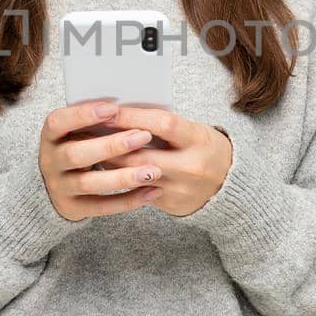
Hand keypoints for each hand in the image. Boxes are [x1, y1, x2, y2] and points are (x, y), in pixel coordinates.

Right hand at [38, 99, 166, 221]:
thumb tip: (132, 108)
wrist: (58, 185)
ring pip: (89, 183)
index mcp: (50, 136)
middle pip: (75, 154)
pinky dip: (128, 200)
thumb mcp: (77, 131)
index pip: (58, 122)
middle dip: (111, 145)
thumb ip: (95, 122)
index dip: (83, 115)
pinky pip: (102, 207)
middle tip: (143, 136)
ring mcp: (59, 187)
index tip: (113, 108)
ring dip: (123, 177)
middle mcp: (50, 162)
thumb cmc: (78, 146)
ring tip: (153, 171)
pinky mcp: (73, 208)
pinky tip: (151, 191)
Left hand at [91, 105, 232, 217]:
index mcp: (198, 140)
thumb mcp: (194, 130)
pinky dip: (120, 178)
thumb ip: (164, 125)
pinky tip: (104, 170)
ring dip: (109, 163)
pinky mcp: (170, 204)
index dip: (133, 117)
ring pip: (134, 176)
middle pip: (141, 155)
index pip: (161, 125)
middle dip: (110, 144)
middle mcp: (190, 167)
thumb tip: (124, 113)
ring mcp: (179, 189)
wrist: (229, 185)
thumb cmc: (205, 148)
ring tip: (89, 151)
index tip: (108, 111)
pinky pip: (138, 192)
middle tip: (85, 133)